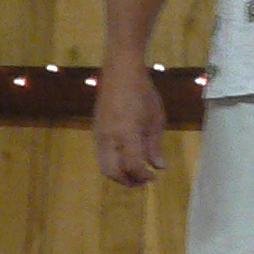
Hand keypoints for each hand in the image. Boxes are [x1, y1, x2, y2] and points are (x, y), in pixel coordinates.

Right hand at [94, 62, 166, 185]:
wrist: (120, 72)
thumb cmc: (143, 93)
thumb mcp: (155, 119)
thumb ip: (155, 145)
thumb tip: (158, 166)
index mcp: (126, 133)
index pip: (132, 166)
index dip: (143, 176)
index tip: (154, 177)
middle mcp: (108, 137)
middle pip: (112, 172)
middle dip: (128, 181)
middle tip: (143, 181)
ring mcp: (99, 134)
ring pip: (104, 166)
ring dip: (119, 174)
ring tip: (135, 172)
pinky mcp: (96, 130)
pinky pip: (101, 155)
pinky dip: (113, 163)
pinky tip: (126, 158)